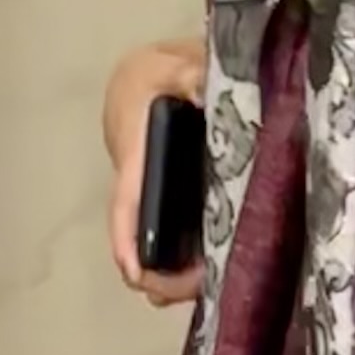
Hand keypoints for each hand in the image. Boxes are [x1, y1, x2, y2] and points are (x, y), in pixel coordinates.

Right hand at [104, 35, 206, 307]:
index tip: (139, 276)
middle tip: (204, 288)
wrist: (153, 72)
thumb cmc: (156, 74)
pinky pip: (183, 236)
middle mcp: (144, 189)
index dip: (128, 243)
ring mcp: (160, 198)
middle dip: (166, 275)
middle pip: (145, 243)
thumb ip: (189, 73)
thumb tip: (203, 89)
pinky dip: (198, 257)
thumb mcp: (171, 66)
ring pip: (165, 247)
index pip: (125, 208)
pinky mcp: (178, 200)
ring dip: (183, 273)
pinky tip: (229, 267)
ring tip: (220, 288)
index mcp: (135, 160)